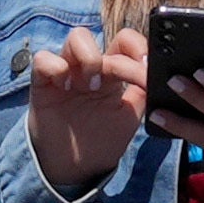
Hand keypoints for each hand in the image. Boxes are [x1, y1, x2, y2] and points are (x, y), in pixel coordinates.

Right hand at [22, 21, 153, 197]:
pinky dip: (55, 66)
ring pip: (75, 38)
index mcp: (111, 72)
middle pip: (102, 35)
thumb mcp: (131, 114)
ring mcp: (66, 73)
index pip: (124, 42)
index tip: (147, 68)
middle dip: (114, 58)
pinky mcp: (42, 84)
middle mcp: (88, 67)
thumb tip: (161, 72)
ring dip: (90, 56)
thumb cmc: (103, 139)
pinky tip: (65, 85)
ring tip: (92, 85)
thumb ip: (144, 91)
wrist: (77, 168)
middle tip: (117, 82)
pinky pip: (42, 59)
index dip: (138, 47)